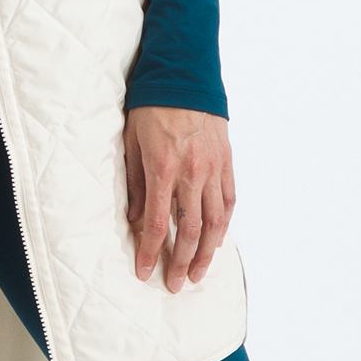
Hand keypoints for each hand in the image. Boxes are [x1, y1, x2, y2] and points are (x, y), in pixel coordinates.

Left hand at [124, 107, 234, 292]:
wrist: (184, 75)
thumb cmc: (151, 107)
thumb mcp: (131, 142)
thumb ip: (134, 183)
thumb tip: (134, 219)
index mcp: (163, 169)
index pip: (156, 224)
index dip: (151, 253)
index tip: (145, 273)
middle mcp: (192, 173)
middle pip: (190, 231)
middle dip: (182, 262)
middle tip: (176, 285)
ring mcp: (213, 168)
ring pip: (215, 222)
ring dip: (207, 253)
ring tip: (199, 274)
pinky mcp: (227, 161)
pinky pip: (228, 202)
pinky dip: (224, 226)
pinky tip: (217, 241)